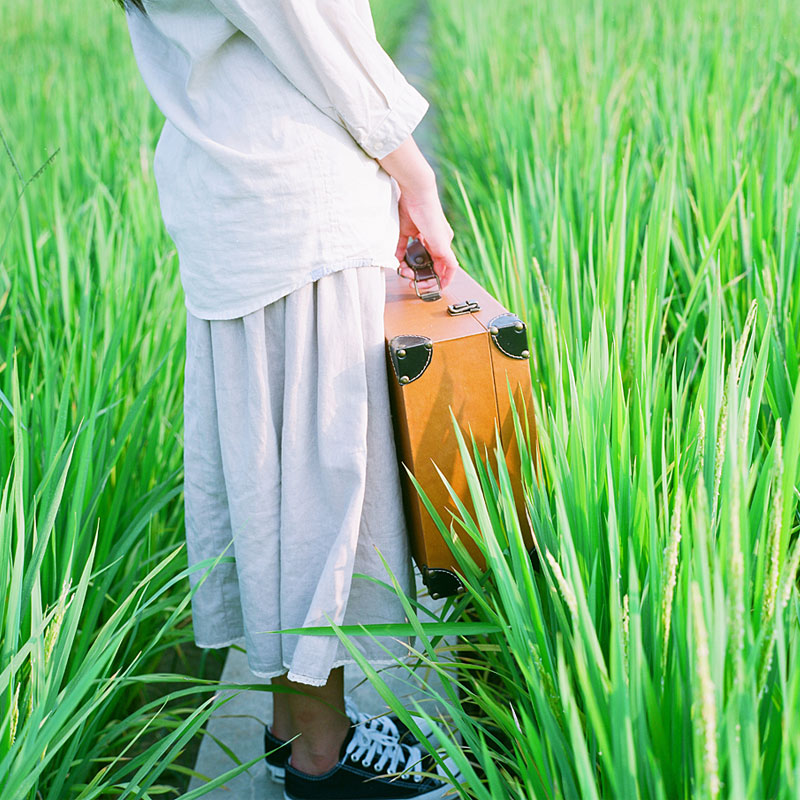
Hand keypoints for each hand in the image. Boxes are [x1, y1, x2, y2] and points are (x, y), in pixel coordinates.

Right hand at [377, 135, 458, 291]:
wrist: (417, 193)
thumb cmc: (410, 205)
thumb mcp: (403, 230)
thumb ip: (401, 246)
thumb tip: (397, 258)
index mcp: (432, 236)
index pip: (428, 257)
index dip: (419, 268)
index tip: (408, 273)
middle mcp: (440, 241)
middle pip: (434, 265)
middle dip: (421, 276)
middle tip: (409, 279)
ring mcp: (443, 243)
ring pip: (441, 268)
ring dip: (428, 279)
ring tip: (413, 280)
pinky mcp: (444, 246)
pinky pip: (451, 267)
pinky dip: (446, 277)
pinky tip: (439, 284)